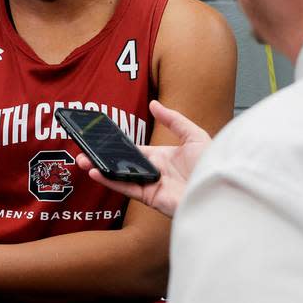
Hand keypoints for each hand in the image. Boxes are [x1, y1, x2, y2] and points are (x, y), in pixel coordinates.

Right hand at [75, 99, 211, 217]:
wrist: (221, 188)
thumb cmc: (214, 164)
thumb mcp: (195, 135)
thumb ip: (173, 119)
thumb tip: (154, 104)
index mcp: (165, 158)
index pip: (136, 150)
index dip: (118, 145)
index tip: (101, 139)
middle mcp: (156, 172)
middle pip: (122, 163)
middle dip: (102, 158)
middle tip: (83, 150)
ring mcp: (152, 186)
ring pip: (120, 176)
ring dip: (99, 168)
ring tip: (81, 160)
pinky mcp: (150, 198)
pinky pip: (125, 188)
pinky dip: (109, 180)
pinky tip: (95, 171)